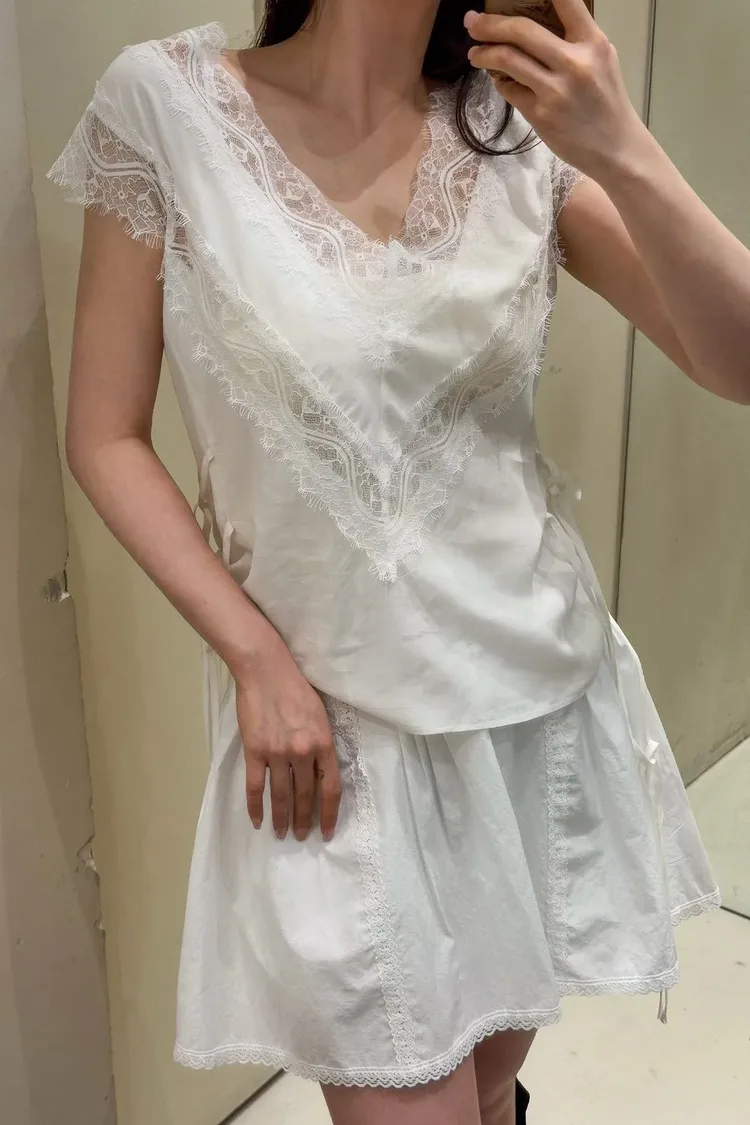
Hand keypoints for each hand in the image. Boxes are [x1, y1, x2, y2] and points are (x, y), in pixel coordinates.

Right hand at [235, 653, 341, 841]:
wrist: (266, 670)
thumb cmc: (296, 687)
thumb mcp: (320, 715)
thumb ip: (322, 743)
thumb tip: (320, 770)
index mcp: (323, 743)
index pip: (330, 788)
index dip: (329, 814)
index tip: (327, 831)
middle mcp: (302, 752)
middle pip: (305, 796)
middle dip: (305, 820)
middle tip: (302, 836)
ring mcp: (277, 753)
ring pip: (281, 795)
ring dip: (282, 818)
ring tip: (282, 834)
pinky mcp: (254, 751)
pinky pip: (255, 786)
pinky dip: (255, 806)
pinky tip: (257, 821)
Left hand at [465, 0, 647, 180]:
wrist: (615, 149)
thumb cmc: (607, 102)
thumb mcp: (601, 60)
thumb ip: (576, 39)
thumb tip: (536, 22)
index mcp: (593, 43)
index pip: (566, 1)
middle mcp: (574, 62)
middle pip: (521, 30)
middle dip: (490, 24)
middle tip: (472, 22)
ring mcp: (555, 90)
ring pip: (508, 59)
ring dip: (484, 53)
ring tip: (475, 53)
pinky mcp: (540, 114)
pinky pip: (510, 90)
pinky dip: (500, 82)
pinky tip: (498, 79)